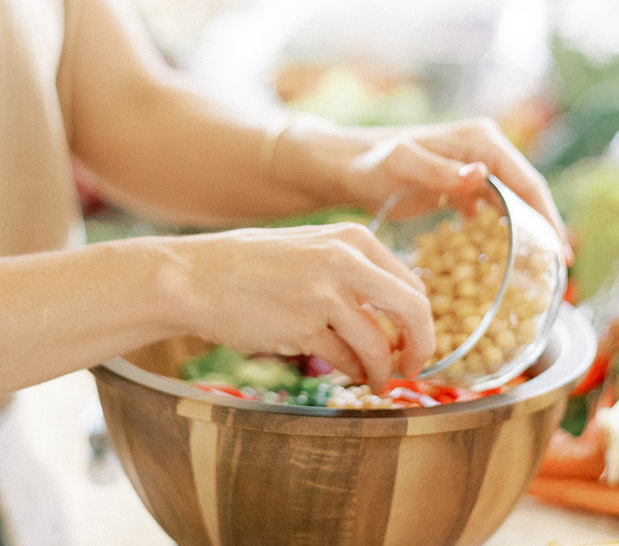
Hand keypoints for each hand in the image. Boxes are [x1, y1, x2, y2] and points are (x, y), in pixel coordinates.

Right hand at [167, 223, 436, 392]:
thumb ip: (354, 270)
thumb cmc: (254, 265)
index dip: (421, 321)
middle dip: (420, 347)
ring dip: (381, 370)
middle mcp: (346, 260)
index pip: (411, 284)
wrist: (197, 276)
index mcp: (353, 238)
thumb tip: (399, 310)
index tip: (413, 342)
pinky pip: (344, 360)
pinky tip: (345, 372)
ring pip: (379, 345)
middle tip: (412, 368)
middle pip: (412, 310)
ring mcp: (325, 294)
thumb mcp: (313, 248)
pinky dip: (351, 371)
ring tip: (375, 381)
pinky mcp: (303, 327)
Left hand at [275, 115, 571, 261]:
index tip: (561, 256)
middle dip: (545, 232)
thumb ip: (436, 170)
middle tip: (557, 276)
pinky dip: (499, 238)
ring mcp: (472, 169)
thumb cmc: (368, 163)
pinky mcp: (459, 188)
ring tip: (539, 277)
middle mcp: (483, 151)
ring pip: (513, 207)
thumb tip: (481, 175)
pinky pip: (490, 215)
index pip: (528, 182)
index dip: (549, 218)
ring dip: (526, 237)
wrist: (343, 167)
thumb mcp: (400, 164)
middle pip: (527, 196)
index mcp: (480, 141)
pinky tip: (502, 268)